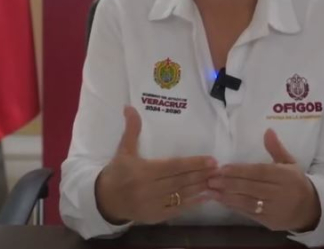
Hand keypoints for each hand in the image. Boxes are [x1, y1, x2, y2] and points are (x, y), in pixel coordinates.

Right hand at [95, 106, 218, 223]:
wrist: (105, 200)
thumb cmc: (117, 173)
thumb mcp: (124, 151)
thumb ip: (132, 130)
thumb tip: (130, 107)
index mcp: (143, 171)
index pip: (174, 166)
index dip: (194, 164)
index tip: (211, 160)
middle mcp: (149, 189)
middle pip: (181, 181)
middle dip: (201, 175)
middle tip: (219, 169)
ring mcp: (153, 204)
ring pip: (181, 195)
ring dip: (200, 188)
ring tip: (216, 181)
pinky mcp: (155, 216)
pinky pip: (177, 210)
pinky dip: (192, 204)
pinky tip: (205, 197)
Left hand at [208, 129, 320, 231]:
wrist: (310, 209)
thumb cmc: (295, 182)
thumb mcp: (290, 163)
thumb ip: (276, 148)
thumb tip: (268, 130)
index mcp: (287, 176)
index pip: (260, 172)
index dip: (241, 171)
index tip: (223, 168)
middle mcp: (281, 193)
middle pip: (252, 187)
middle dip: (229, 183)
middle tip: (210, 179)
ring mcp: (275, 209)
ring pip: (248, 202)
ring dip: (227, 196)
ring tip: (211, 190)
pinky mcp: (269, 222)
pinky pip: (249, 214)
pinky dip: (234, 207)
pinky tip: (222, 200)